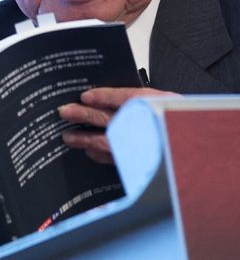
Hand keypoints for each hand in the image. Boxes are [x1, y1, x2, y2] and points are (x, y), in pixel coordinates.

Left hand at [58, 87, 177, 163]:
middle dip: (84, 114)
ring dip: (85, 138)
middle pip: (108, 118)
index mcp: (158, 108)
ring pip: (106, 142)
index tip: (85, 96)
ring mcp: (142, 148)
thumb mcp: (166, 105)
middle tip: (64, 112)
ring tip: (68, 136)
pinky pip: (115, 160)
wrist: (197, 152)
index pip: (125, 97)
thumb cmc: (179, 126)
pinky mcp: (139, 165)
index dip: (103, 96)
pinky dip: (100, 155)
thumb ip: (138, 102)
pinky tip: (89, 152)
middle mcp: (148, 127)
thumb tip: (107, 99)